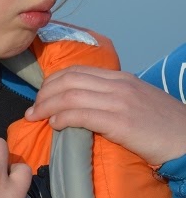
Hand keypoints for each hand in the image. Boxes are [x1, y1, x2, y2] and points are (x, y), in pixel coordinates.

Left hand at [25, 65, 185, 165]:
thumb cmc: (164, 126)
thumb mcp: (138, 101)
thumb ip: (113, 98)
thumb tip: (86, 105)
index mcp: (120, 78)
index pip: (77, 71)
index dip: (53, 82)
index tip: (42, 96)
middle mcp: (118, 85)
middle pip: (68, 80)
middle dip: (44, 93)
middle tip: (32, 108)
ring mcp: (120, 102)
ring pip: (71, 95)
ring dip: (47, 106)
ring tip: (36, 117)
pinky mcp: (121, 122)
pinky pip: (82, 114)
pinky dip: (63, 117)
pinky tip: (54, 125)